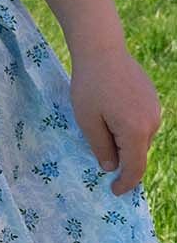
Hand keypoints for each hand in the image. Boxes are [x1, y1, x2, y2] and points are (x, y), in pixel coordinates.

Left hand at [70, 47, 162, 195]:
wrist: (102, 50)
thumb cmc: (89, 86)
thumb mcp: (87, 120)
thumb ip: (101, 147)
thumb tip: (112, 168)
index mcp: (136, 131)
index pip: (135, 167)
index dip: (126, 183)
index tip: (115, 192)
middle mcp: (152, 122)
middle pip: (137, 152)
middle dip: (120, 157)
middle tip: (97, 152)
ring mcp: (155, 109)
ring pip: (139, 137)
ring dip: (122, 139)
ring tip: (99, 122)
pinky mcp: (152, 99)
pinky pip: (141, 122)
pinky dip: (127, 126)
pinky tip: (110, 110)